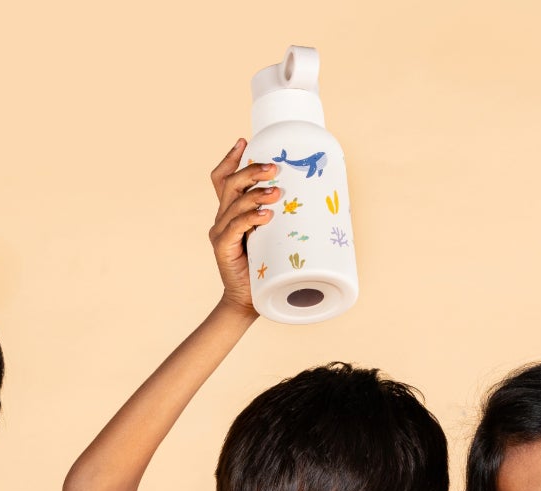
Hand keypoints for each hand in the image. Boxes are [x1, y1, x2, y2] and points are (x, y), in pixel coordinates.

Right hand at [208, 139, 280, 312]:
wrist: (252, 300)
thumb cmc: (267, 267)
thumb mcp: (275, 235)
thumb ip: (284, 217)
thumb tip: (320, 197)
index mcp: (231, 211)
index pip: (222, 178)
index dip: (230, 158)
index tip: (244, 141)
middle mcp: (222, 218)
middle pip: (229, 184)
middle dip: (251, 171)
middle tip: (274, 168)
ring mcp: (220, 232)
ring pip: (234, 203)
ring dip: (256, 194)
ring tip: (277, 192)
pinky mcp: (222, 248)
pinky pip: (234, 227)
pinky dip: (250, 218)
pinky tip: (265, 215)